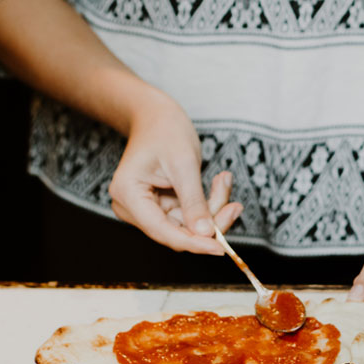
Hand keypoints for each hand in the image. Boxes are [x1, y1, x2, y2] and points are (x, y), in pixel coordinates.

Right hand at [109, 90, 241, 252]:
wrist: (156, 114)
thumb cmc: (165, 130)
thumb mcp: (184, 163)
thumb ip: (194, 201)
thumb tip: (206, 235)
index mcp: (128, 194)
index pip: (162, 231)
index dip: (193, 242)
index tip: (220, 248)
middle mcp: (132, 207)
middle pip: (176, 231)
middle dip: (209, 219)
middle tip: (235, 205)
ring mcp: (145, 207)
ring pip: (186, 225)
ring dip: (211, 207)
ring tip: (224, 180)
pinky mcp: (160, 206)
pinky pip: (188, 214)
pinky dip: (207, 202)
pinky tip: (219, 182)